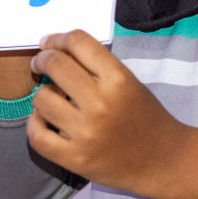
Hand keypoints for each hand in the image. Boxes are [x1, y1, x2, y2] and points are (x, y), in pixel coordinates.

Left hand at [27, 31, 191, 194]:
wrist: (162, 160)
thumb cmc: (145, 117)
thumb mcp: (129, 82)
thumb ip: (97, 66)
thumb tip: (55, 49)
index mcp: (118, 79)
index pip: (78, 41)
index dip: (58, 38)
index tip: (50, 43)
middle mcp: (101, 103)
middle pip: (55, 64)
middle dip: (42, 59)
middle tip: (41, 63)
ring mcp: (86, 132)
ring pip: (41, 98)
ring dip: (42, 94)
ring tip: (51, 99)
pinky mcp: (75, 158)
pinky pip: (37, 136)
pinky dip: (35, 124)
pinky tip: (44, 120)